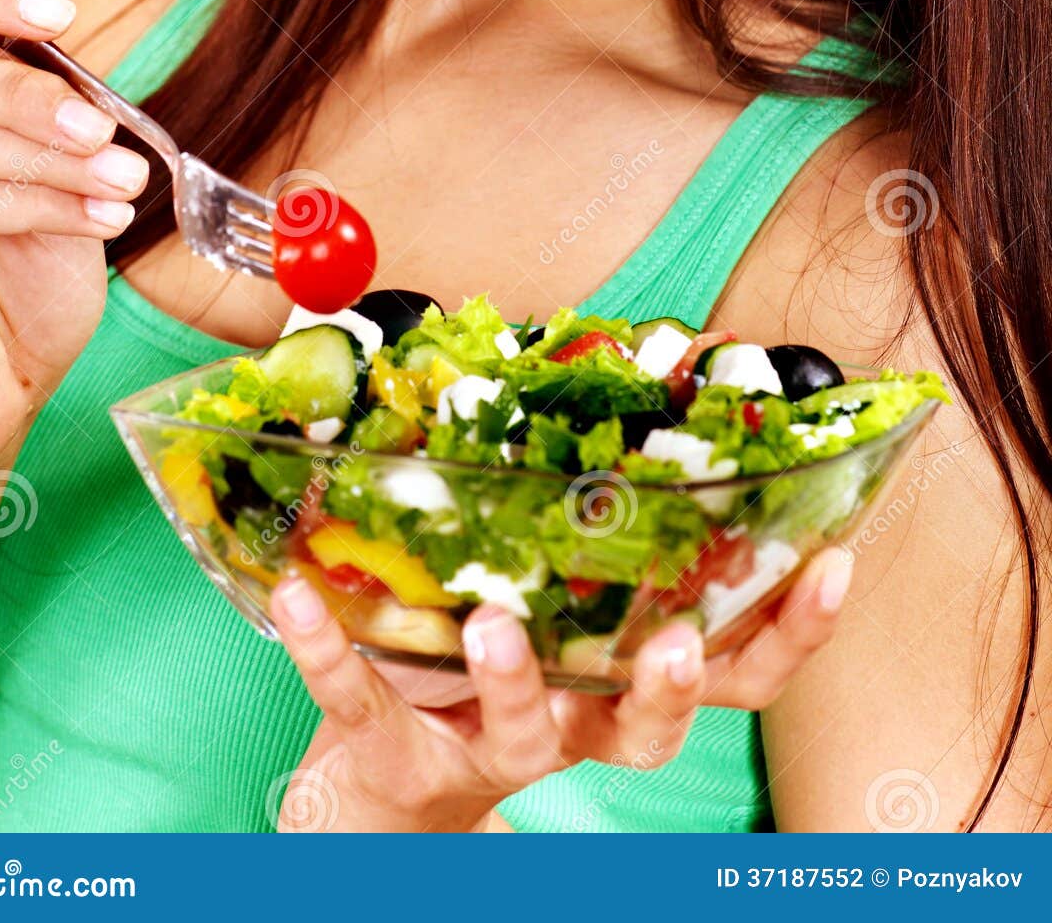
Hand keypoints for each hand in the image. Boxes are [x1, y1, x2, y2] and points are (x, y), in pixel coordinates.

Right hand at [0, 0, 149, 494]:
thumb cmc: (24, 281)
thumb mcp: (63, 185)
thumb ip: (67, 130)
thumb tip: (101, 95)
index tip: (61, 11)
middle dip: (32, 93)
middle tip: (104, 125)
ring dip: (53, 157)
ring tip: (124, 179)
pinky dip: (44, 206)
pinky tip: (102, 217)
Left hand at [267, 544, 852, 831]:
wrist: (383, 774)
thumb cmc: (476, 651)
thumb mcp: (543, 585)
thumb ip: (577, 509)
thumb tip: (600, 359)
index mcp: (618, 668)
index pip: (733, 666)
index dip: (790, 629)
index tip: (834, 563)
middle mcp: (573, 717)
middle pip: (650, 725)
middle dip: (671, 685)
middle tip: (676, 638)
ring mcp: (485, 744)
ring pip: (523, 731)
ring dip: (513, 680)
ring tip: (493, 622)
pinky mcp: (395, 750)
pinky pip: (362, 702)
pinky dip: (329, 651)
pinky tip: (299, 595)